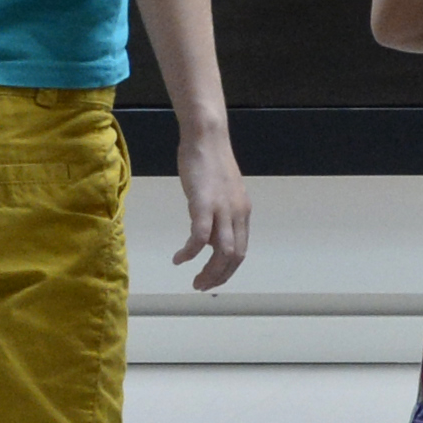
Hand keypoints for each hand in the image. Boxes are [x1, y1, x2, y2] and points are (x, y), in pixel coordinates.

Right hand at [172, 128, 251, 290]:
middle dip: (218, 276)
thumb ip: (218, 214)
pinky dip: (190, 252)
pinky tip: (179, 259)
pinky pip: (199, 237)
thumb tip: (208, 236)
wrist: (207, 137)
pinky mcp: (203, 203)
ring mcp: (222, 208)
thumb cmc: (210, 161)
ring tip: (193, 280)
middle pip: (234, 256)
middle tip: (201, 285)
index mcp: (242, 212)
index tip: (213, 279)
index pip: (241, 250)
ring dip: (208, 271)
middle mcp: (237, 213)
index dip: (228, 270)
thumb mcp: (221, 192)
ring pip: (222, 251)